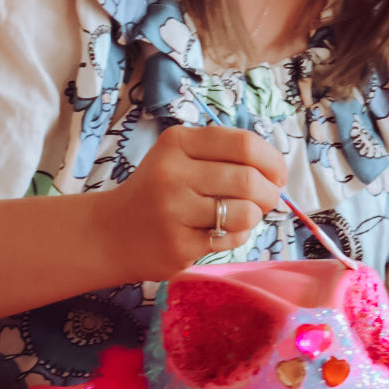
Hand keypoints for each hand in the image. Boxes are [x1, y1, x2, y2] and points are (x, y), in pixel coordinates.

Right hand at [107, 125, 286, 282]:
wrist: (110, 233)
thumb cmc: (157, 190)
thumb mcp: (179, 156)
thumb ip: (222, 154)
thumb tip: (276, 170)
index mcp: (177, 143)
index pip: (244, 144)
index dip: (272, 160)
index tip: (277, 174)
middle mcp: (172, 173)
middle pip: (249, 180)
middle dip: (270, 192)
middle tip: (267, 200)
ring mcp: (174, 211)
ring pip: (245, 213)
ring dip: (254, 216)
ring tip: (240, 216)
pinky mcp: (178, 246)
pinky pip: (231, 239)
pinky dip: (236, 236)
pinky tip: (218, 232)